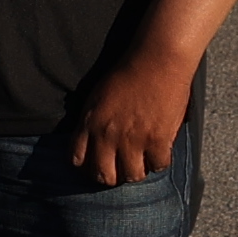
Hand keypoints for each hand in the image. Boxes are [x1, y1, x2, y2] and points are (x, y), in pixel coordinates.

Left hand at [66, 46, 200, 185]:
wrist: (157, 60)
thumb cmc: (128, 74)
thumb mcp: (97, 96)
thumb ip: (91, 121)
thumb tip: (90, 143)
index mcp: (89, 123)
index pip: (77, 160)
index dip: (86, 167)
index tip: (97, 165)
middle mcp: (107, 135)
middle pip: (103, 176)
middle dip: (112, 177)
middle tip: (121, 169)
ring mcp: (133, 140)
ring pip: (133, 176)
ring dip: (138, 170)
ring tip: (142, 161)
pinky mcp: (158, 140)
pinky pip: (158, 166)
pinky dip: (160, 161)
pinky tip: (160, 151)